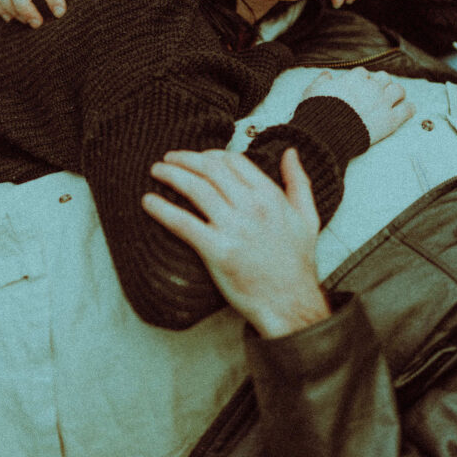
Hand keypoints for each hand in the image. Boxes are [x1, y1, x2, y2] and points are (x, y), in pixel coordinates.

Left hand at [143, 148, 330, 337]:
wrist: (291, 303)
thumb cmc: (298, 263)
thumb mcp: (307, 217)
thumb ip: (298, 181)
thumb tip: (290, 152)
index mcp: (270, 197)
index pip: (234, 161)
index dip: (212, 155)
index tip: (199, 158)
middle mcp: (252, 207)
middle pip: (211, 169)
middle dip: (185, 159)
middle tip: (169, 158)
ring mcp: (234, 228)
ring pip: (195, 189)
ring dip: (172, 175)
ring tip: (157, 171)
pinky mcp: (217, 251)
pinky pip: (184, 223)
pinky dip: (163, 210)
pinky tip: (149, 202)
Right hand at [301, 67, 414, 144]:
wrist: (328, 131)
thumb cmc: (318, 112)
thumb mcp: (313, 91)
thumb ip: (322, 80)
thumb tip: (326, 75)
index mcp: (354, 78)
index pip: (362, 73)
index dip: (361, 80)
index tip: (359, 86)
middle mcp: (371, 87)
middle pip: (383, 78)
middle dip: (381, 83)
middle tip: (378, 92)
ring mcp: (383, 102)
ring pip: (398, 89)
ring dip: (397, 93)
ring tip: (396, 98)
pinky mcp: (390, 119)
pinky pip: (407, 110)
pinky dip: (409, 108)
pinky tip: (408, 109)